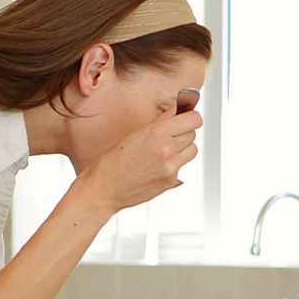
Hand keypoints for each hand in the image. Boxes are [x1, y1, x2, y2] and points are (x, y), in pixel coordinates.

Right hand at [79, 110, 202, 213]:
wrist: (105, 188)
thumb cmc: (113, 162)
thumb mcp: (135, 133)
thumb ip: (160, 121)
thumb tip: (177, 110)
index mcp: (156, 132)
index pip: (194, 119)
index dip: (190, 117)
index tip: (186, 118)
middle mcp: (167, 149)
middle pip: (193, 133)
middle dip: (184, 132)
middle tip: (170, 135)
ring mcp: (171, 167)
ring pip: (192, 150)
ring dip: (183, 148)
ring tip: (166, 150)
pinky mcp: (171, 180)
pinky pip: (182, 166)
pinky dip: (174, 164)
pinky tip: (158, 165)